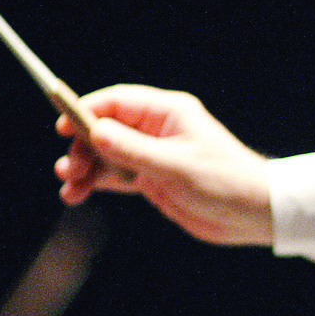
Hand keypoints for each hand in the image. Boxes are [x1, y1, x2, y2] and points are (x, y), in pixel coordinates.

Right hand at [54, 84, 272, 244]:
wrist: (252, 213)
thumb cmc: (224, 181)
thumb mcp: (175, 166)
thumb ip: (133, 150)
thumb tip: (95, 132)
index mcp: (169, 113)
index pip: (118, 102)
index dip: (87, 111)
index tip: (62, 127)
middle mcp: (158, 130)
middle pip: (106, 129)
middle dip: (82, 146)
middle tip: (69, 169)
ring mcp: (153, 155)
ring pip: (106, 155)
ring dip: (85, 168)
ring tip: (69, 186)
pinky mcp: (152, 179)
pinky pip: (115, 176)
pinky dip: (96, 183)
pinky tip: (78, 194)